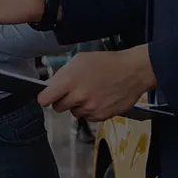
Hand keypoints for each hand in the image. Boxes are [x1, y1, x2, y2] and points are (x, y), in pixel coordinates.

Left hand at [37, 46, 156, 121]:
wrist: (132, 72)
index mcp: (69, 80)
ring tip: (90, 93)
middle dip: (62, 100)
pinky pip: (88, 117)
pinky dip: (91, 111)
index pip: (45, 99)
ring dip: (78, 106)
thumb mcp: (79, 60)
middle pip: (58, 108)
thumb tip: (52, 85)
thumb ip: (63, 74)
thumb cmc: (107, 63)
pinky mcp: (101, 116)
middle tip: (72, 92)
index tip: (47, 97)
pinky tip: (98, 99)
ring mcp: (90, 108)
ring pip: (74, 113)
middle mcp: (78, 96)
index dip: (45, 98)